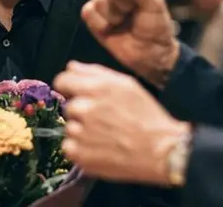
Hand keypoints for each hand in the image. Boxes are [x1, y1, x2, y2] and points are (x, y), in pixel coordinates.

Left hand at [54, 61, 190, 185]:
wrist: (160, 151)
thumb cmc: (147, 117)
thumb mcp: (127, 85)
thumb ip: (95, 72)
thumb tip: (71, 67)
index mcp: (97, 88)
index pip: (62, 81)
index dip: (68, 86)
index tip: (74, 93)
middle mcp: (85, 109)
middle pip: (69, 107)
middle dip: (82, 111)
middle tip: (103, 119)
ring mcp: (81, 134)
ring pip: (70, 128)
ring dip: (82, 131)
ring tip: (106, 135)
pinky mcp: (80, 156)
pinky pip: (69, 148)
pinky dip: (81, 149)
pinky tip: (100, 148)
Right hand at [82, 0, 178, 88]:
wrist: (150, 54)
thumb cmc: (156, 26)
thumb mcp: (154, 4)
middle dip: (122, 1)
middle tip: (133, 11)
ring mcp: (105, 0)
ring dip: (113, 14)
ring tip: (124, 21)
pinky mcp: (94, 16)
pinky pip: (87, 12)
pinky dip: (100, 23)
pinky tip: (111, 28)